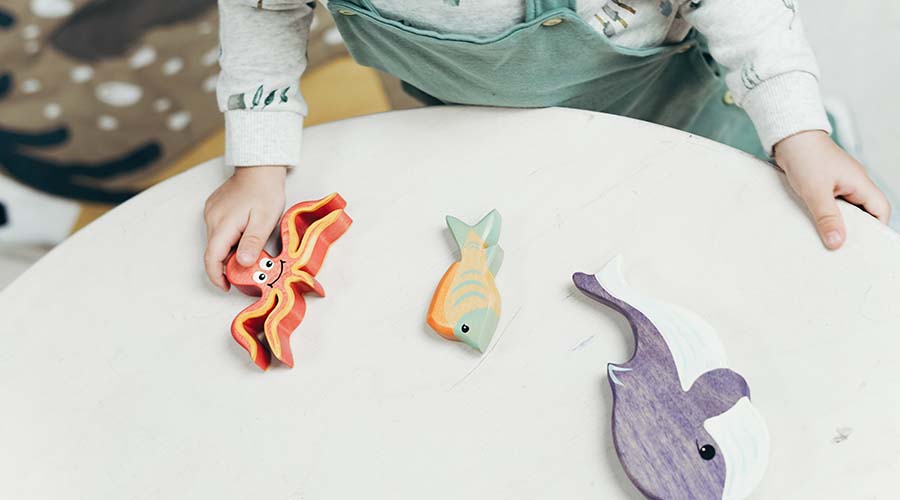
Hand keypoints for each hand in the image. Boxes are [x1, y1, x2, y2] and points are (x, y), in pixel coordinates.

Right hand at [204, 165, 286, 289]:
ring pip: (216, 242)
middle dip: (226, 266)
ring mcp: (211, 213)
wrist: (260, 168)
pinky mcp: (214, 209)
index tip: (226, 287)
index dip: (216, 276)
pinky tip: (244, 237)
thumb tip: (242, 263)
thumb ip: (252, 242)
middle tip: (246, 272)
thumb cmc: (265, 191)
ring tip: (249, 252)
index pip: (212, 258)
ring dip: (229, 253)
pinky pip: (218, 232)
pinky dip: (229, 241)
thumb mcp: (265, 220)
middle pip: (213, 252)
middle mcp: (212, 219)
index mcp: (223, 224)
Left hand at [774, 130, 890, 249]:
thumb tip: (837, 242)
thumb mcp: (816, 191)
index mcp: (860, 183)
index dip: (876, 228)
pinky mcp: (825, 183)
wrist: (789, 136)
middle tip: (842, 247)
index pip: (880, 210)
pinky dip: (825, 213)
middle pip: (864, 212)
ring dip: (837, 221)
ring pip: (846, 208)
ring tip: (827, 238)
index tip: (865, 246)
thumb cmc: (806, 156)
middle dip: (855, 229)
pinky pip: (831, 203)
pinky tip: (814, 223)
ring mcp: (840, 182)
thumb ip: (827, 217)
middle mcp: (854, 183)